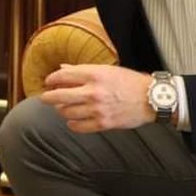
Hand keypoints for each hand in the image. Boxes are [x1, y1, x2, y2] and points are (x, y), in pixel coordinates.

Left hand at [38, 64, 153, 132]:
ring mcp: (98, 109)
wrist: (150, 98)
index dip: (51, 80)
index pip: (61, 76)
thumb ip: (82, 70)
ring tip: (63, 107)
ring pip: (66, 112)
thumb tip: (62, 69)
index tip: (49, 82)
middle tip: (45, 98)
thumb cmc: (128, 81)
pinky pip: (78, 127)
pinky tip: (73, 120)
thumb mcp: (105, 69)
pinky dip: (72, 124)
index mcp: (94, 74)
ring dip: (61, 110)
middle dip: (47, 97)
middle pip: (58, 96)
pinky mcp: (103, 124)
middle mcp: (93, 92)